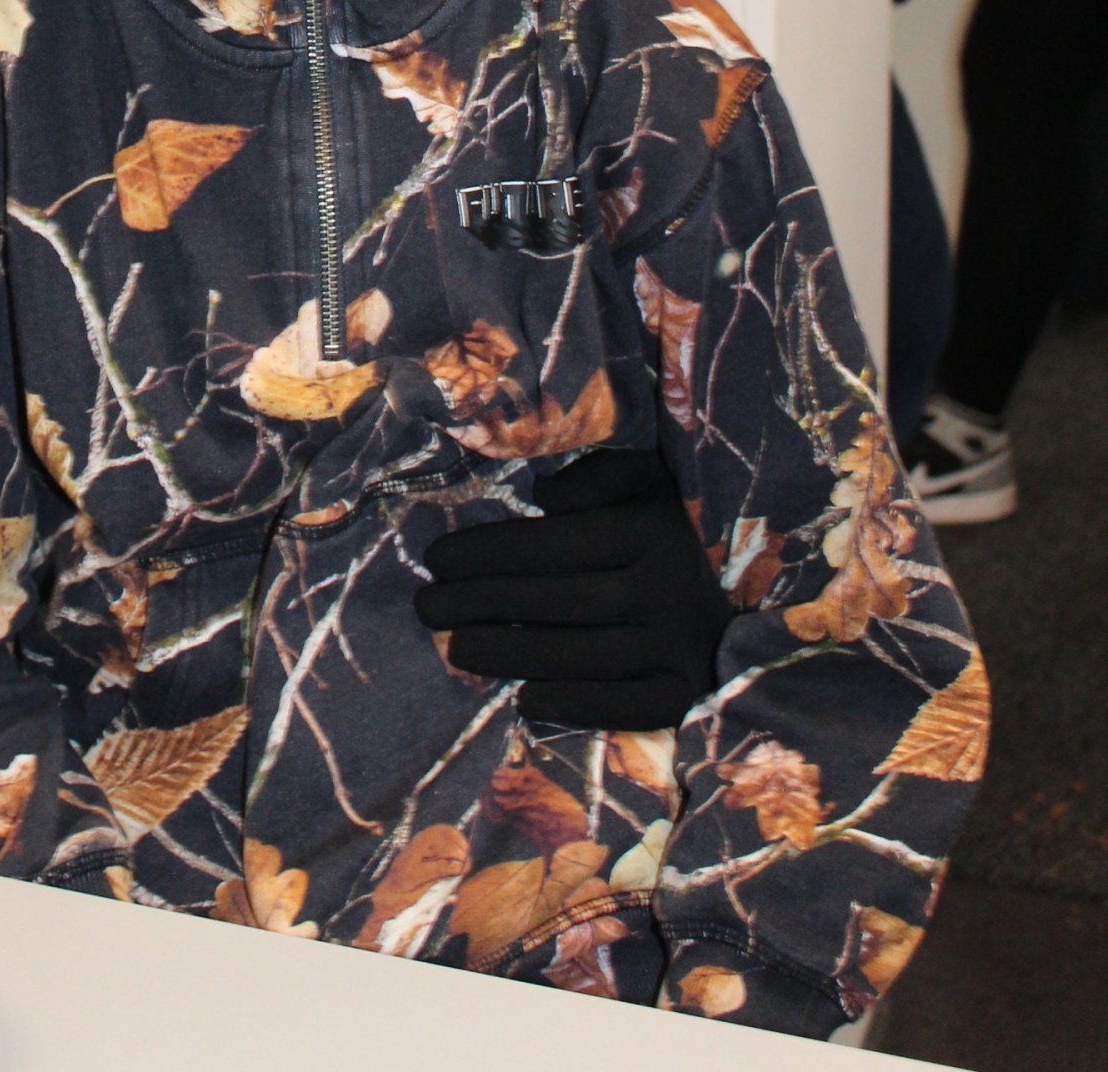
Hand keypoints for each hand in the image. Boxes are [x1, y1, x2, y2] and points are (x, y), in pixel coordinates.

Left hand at [414, 448, 733, 731]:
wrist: (755, 610)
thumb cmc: (675, 536)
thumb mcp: (648, 485)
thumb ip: (597, 475)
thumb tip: (543, 493)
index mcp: (653, 529)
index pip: (553, 544)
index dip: (487, 551)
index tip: (434, 558)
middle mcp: (668, 588)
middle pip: (556, 601)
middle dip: (480, 602)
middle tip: (426, 606)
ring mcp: (680, 648)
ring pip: (579, 653)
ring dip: (508, 654)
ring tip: (455, 648)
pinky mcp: (687, 697)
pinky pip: (620, 705)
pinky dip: (572, 703)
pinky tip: (523, 701)